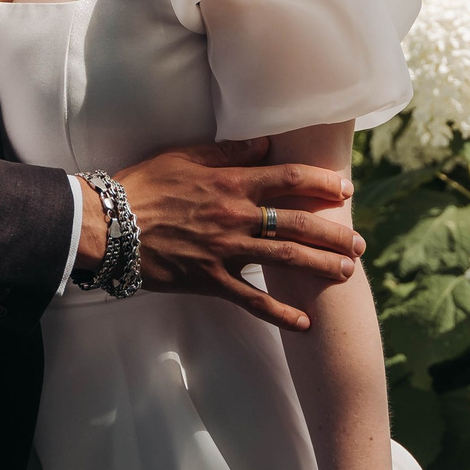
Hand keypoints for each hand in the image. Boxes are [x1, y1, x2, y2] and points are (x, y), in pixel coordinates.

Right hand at [102, 139, 363, 331]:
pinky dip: (280, 313)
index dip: (321, 183)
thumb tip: (265, 144)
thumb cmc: (144, 185)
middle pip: (297, 222)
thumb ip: (228, 152)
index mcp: (231, 183)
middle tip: (360, 242)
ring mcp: (225, 250)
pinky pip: (251, 300)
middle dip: (334, 233)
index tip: (345, 189)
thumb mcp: (185, 156)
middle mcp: (236, 216)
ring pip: (284, 259)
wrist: (109, 225)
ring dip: (320, 266)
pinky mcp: (210, 280)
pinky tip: (305, 324)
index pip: (288, 179)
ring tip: (347, 271)